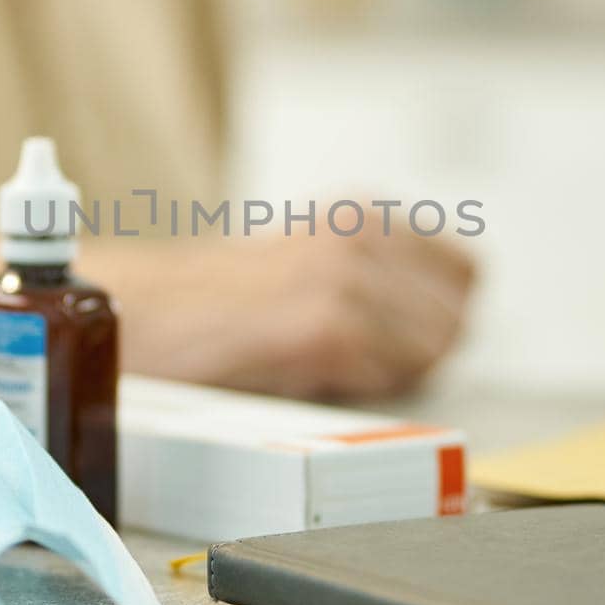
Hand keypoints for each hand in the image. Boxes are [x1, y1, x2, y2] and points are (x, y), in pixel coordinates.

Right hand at [88, 230, 476, 401]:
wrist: (140, 313)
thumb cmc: (215, 304)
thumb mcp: (305, 264)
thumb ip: (373, 276)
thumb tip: (448, 321)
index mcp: (360, 215)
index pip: (464, 272)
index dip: (438, 316)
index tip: (399, 337)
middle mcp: (360, 236)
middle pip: (453, 318)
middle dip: (420, 351)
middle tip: (358, 364)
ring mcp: (345, 281)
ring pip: (430, 350)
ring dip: (390, 374)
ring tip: (328, 369)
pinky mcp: (326, 329)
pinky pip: (386, 376)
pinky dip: (359, 389)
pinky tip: (310, 376)